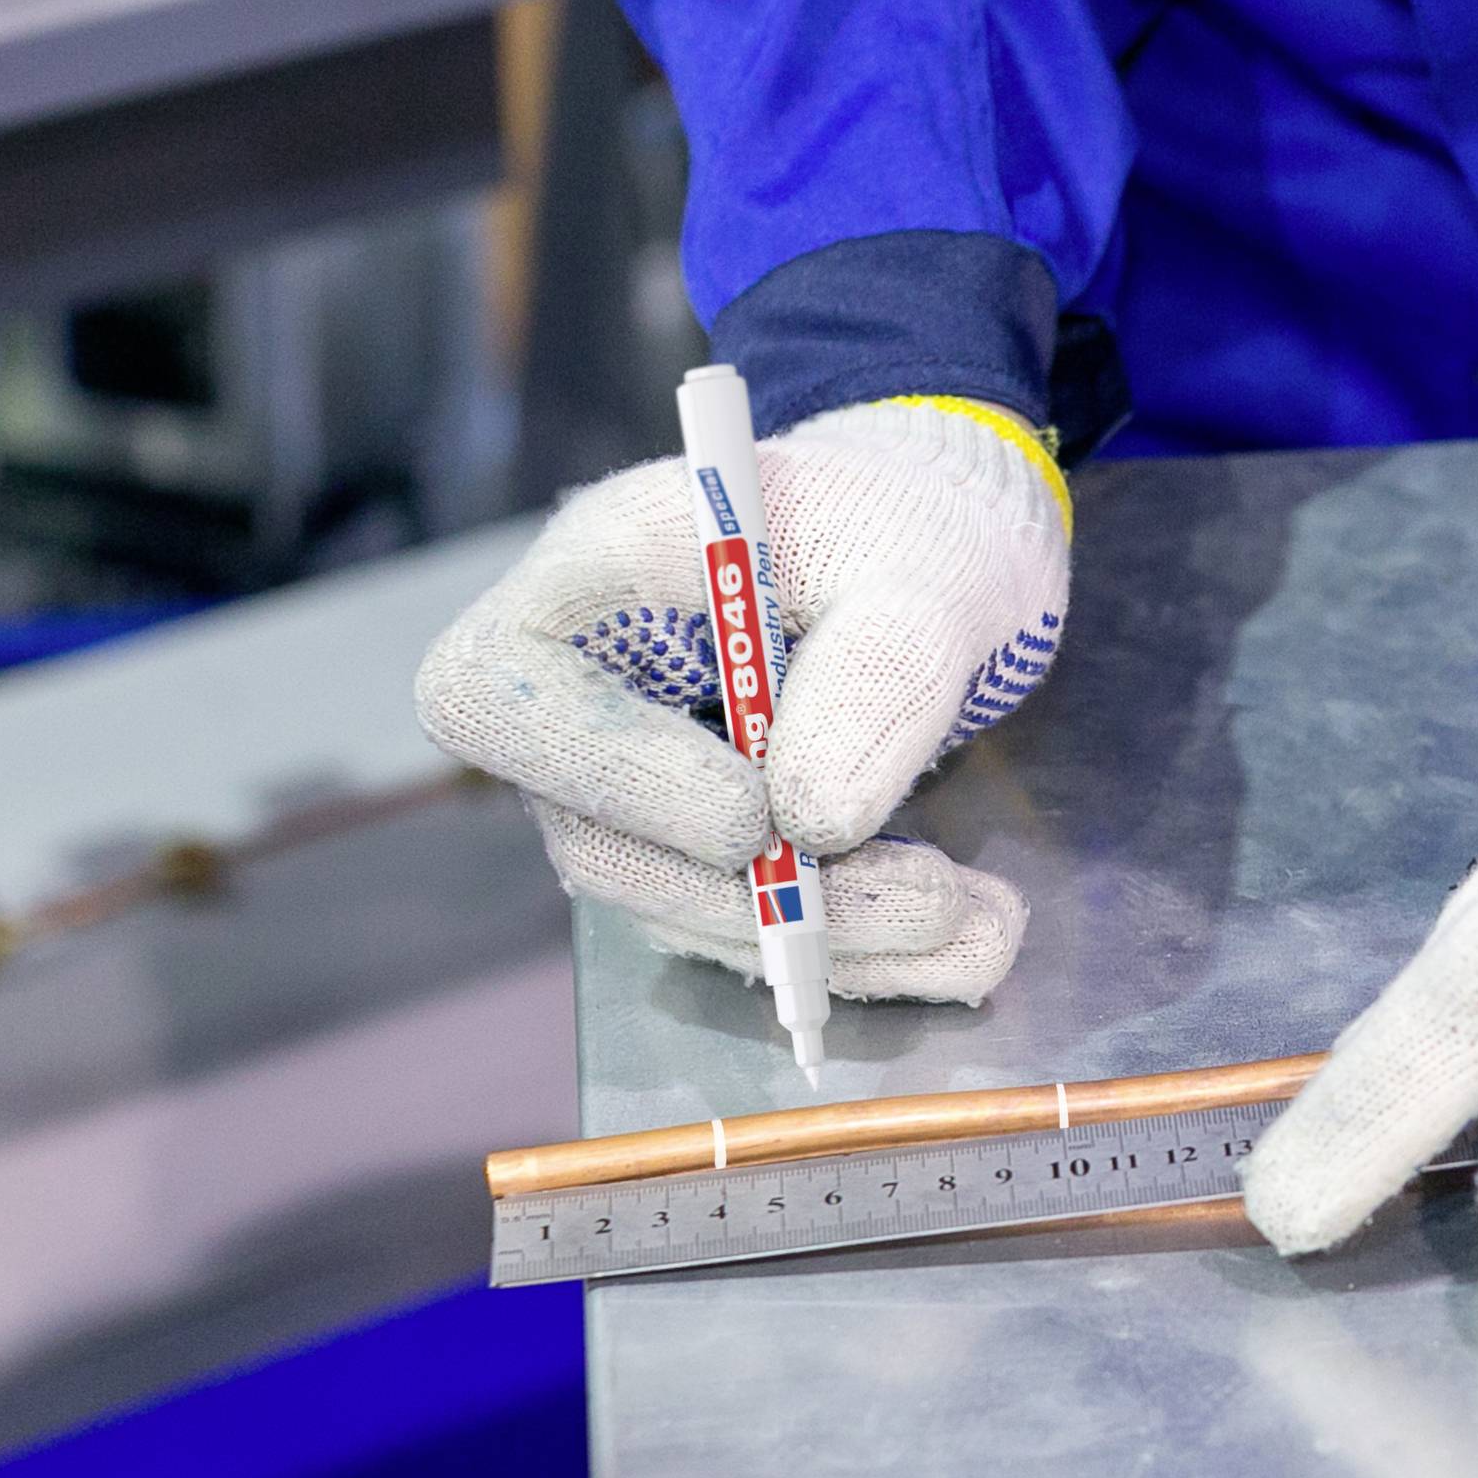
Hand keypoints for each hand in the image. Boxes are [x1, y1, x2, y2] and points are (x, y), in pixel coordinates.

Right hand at [416, 396, 1067, 1001]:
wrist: (942, 553)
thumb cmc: (907, 526)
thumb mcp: (926, 567)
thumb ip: (876, 673)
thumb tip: (815, 824)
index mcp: (593, 576)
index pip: (492, 696)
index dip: (610, 776)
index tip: (753, 817)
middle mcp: (584, 690)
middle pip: (598, 839)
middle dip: (762, 899)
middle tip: (932, 900)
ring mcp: (632, 781)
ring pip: (686, 907)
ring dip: (834, 940)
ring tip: (985, 925)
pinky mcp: (701, 847)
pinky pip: (753, 928)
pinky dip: (863, 951)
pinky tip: (975, 944)